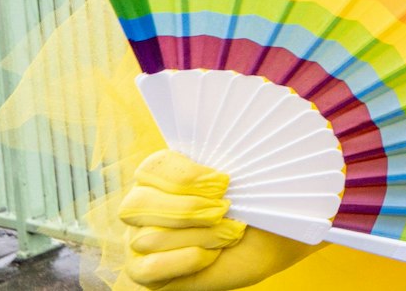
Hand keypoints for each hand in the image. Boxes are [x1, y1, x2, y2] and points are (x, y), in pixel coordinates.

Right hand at [120, 150, 320, 289]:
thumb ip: (237, 158)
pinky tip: (213, 254)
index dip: (185, 177)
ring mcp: (137, 239)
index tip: (224, 183)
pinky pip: (150, 268)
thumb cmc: (256, 204)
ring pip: (148, 238)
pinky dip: (187, 260)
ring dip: (200, 236)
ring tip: (230, 233)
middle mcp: (141, 204)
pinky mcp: (143, 271)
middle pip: (137, 204)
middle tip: (225, 210)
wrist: (269, 242)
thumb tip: (240, 135)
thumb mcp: (252, 176)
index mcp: (163, 173)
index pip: (151, 167)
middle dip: (188, 210)